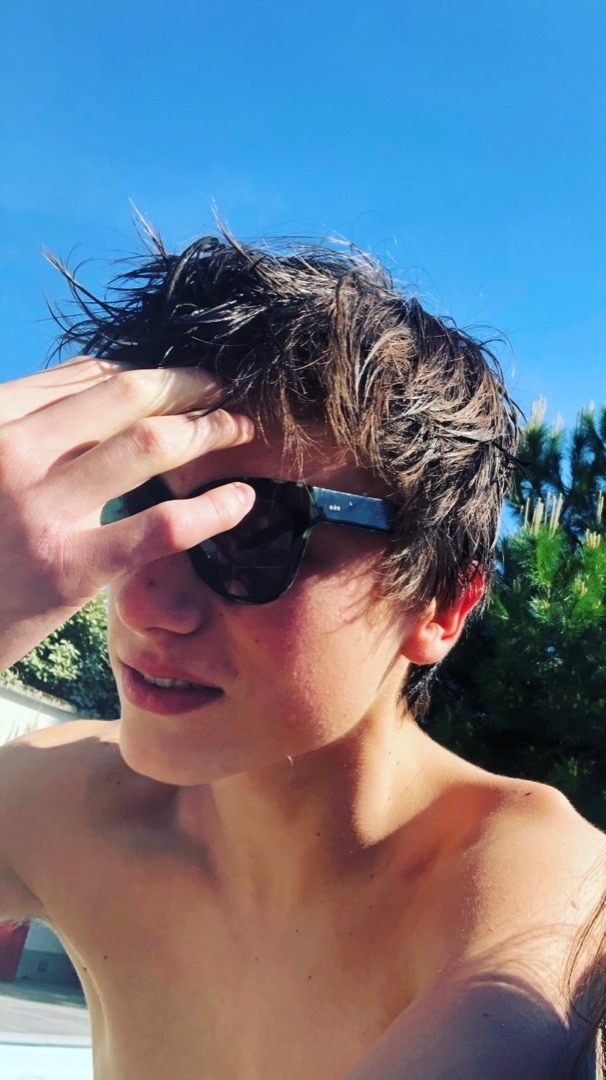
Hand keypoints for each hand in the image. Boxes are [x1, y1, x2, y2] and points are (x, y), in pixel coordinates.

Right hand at [0, 357, 254, 669]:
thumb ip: (29, 420)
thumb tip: (101, 377)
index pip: (88, 377)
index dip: (150, 371)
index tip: (188, 377)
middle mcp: (10, 452)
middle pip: (126, 396)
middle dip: (189, 385)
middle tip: (228, 386)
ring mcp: (38, 510)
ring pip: (149, 446)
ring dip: (209, 430)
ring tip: (243, 428)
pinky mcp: (68, 569)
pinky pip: (159, 527)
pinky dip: (212, 508)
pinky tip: (242, 499)